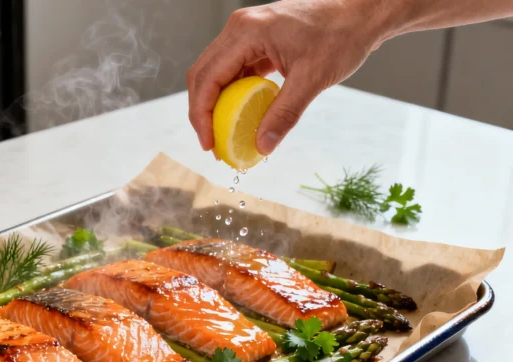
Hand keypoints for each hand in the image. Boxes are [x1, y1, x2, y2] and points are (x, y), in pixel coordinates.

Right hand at [187, 0, 393, 155]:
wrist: (361, 12)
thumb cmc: (341, 36)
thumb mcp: (312, 79)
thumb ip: (284, 114)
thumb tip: (262, 147)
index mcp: (247, 31)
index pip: (208, 78)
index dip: (201, 115)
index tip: (209, 144)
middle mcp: (240, 28)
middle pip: (203, 74)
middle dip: (202, 113)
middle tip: (212, 145)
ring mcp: (246, 32)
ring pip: (214, 73)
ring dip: (215, 105)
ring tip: (223, 134)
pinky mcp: (256, 40)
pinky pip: (233, 70)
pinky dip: (232, 95)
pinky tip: (240, 115)